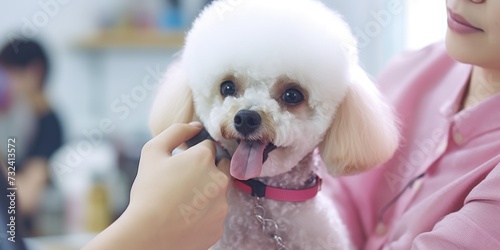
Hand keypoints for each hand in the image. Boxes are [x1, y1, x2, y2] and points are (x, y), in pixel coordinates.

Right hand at [84, 122, 229, 249]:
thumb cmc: (148, 191)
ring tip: (183, 201)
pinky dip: (205, 214)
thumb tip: (195, 126)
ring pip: (219, 192)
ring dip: (207, 192)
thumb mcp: (153, 152)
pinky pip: (215, 214)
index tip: (183, 163)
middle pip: (221, 166)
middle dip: (209, 169)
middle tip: (186, 181)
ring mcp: (222, 205)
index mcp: (204, 159)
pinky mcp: (219, 226)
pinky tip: (187, 217)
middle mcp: (219, 180)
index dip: (195, 153)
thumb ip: (176, 132)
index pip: (209, 146)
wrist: (148, 235)